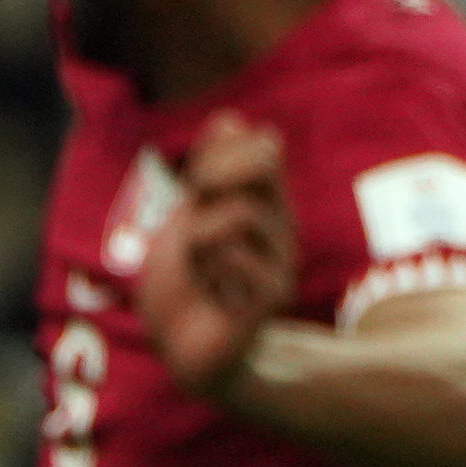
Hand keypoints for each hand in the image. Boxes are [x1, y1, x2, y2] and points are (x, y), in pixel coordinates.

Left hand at [140, 115, 296, 401]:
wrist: (184, 347)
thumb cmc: (185, 282)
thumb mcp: (189, 215)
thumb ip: (210, 170)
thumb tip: (233, 119)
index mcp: (264, 202)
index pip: (261, 144)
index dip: (220, 150)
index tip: (194, 181)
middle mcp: (280, 225)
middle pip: (264, 159)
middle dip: (213, 172)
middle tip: (192, 207)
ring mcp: (281, 259)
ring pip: (238, 213)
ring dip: (198, 235)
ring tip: (197, 264)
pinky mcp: (272, 294)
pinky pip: (233, 255)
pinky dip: (205, 268)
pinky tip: (208, 289)